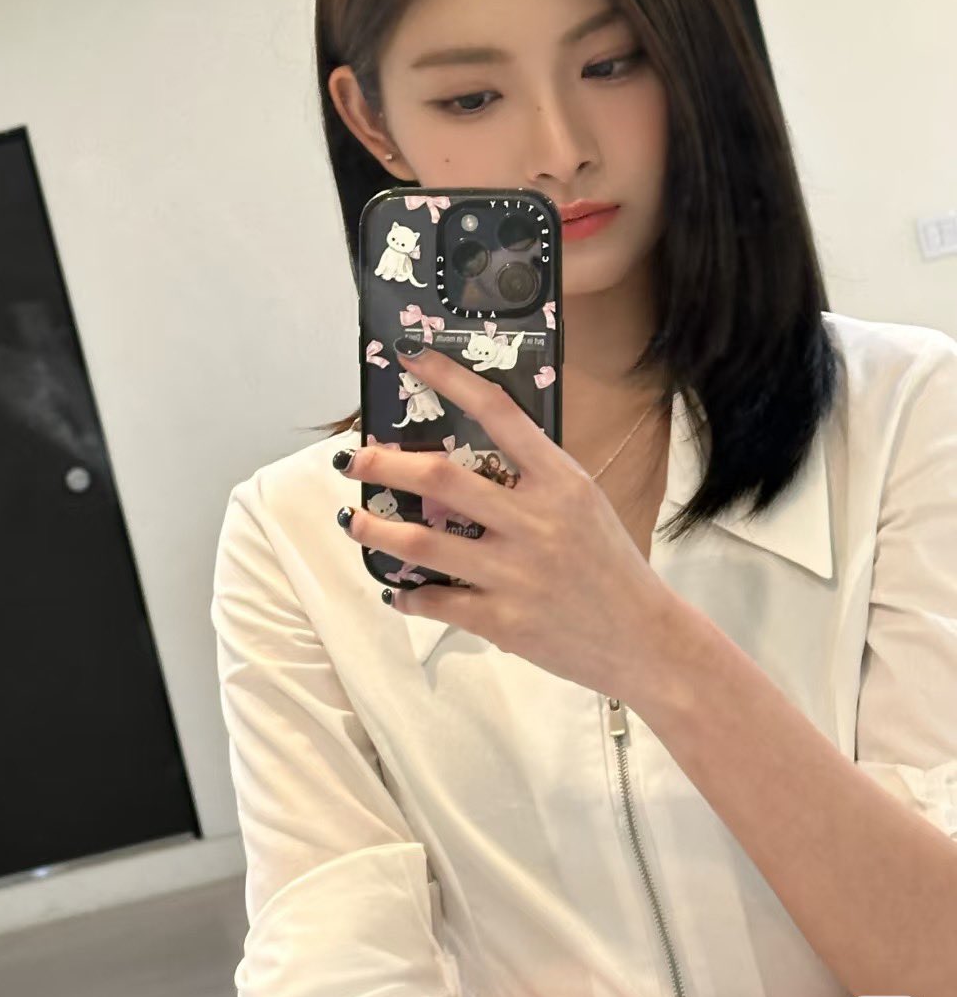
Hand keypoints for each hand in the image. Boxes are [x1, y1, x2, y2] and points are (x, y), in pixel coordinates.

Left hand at [337, 343, 686, 703]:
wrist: (644, 639)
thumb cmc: (610, 564)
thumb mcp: (584, 503)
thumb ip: (535, 477)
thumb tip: (470, 453)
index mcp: (560, 481)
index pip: (499, 414)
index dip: (450, 380)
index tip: (412, 357)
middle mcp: (535, 521)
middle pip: (441, 480)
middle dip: (385, 465)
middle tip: (354, 458)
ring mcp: (516, 573)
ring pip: (423, 543)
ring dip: (376, 531)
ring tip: (352, 520)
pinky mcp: (503, 621)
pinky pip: (437, 602)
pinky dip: (408, 594)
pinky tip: (395, 589)